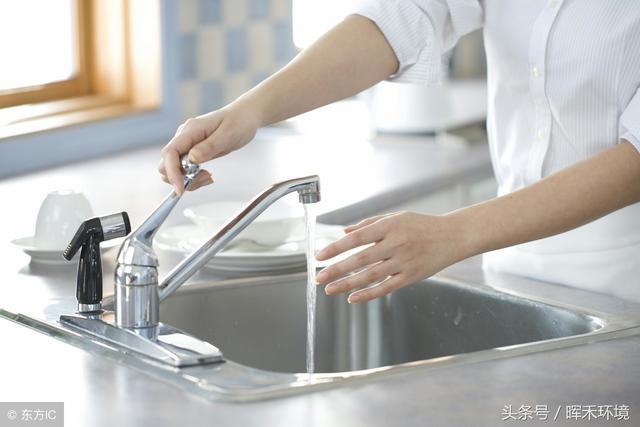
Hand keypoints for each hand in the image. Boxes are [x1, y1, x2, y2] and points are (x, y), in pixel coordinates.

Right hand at [159, 102, 261, 193]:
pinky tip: (208, 176)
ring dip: (188, 180)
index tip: (181, 189)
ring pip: (174, 170)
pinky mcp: (192, 151)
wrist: (245, 116)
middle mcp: (184, 137)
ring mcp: (187, 144)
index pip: (170, 153)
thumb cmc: (239, 122)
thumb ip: (209, 147)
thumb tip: (191, 159)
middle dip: (180, 178)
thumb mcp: (228, 135)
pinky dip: (192, 178)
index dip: (172, 173)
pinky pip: (184, 169)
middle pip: (166, 164)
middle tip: (205, 179)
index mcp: (190, 130)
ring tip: (209, 177)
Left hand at [315, 212, 468, 302]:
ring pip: (370, 276)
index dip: (336, 248)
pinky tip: (352, 298)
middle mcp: (396, 244)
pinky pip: (386, 288)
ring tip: (330, 289)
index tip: (319, 256)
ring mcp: (404, 262)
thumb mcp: (395, 217)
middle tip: (318, 277)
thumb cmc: (421, 225)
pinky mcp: (411, 276)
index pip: (356, 238)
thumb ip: (369, 224)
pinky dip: (368, 294)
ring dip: (347, 284)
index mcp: (390, 226)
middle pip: (360, 259)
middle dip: (337, 269)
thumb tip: (344, 232)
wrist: (453, 236)